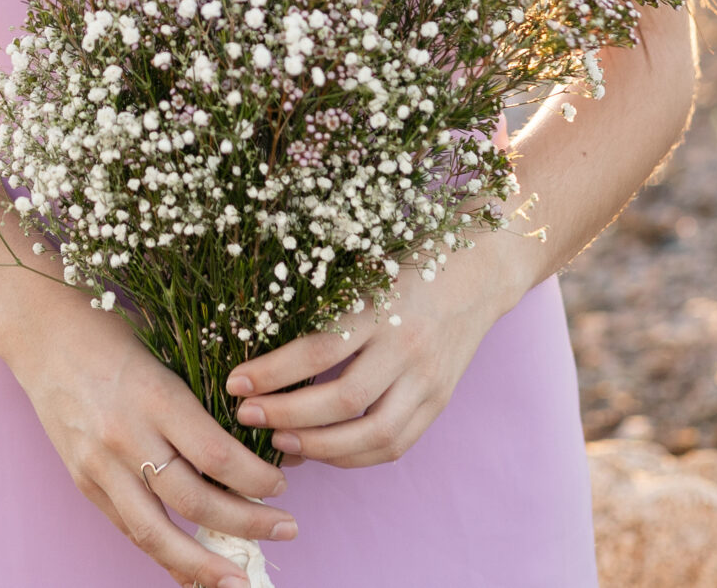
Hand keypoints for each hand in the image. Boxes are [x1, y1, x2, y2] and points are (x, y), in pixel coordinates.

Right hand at [0, 288, 297, 587]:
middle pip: (194, 501)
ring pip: (156, 532)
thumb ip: (201, 396)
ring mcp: (99, 465)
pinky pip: (129, 529)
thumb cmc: (114, 332)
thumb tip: (256, 434)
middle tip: (286, 530)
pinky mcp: (83, 483)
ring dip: (203, 563)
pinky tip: (192, 569)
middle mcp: (126, 436)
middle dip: (247, 524)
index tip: (282, 484)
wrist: (42, 335)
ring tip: (238, 578)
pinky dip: (163, 554)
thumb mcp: (166, 351)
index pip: (217, 455)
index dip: (257, 480)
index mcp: (155, 395)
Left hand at [227, 231, 532, 467]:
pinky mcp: (440, 401)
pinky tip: (321, 450)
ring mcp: (429, 379)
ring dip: (318, 445)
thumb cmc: (411, 260)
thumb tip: (265, 347)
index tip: (235, 382)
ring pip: (370, 434)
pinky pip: (394, 444)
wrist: (482, 269)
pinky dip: (353, 456)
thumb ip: (328, 306)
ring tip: (278, 441)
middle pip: (342, 400)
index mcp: (385, 306)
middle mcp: (410, 347)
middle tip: (246, 416)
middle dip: (286, 415)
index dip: (273, 373)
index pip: (320, 350)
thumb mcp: (367, 270)